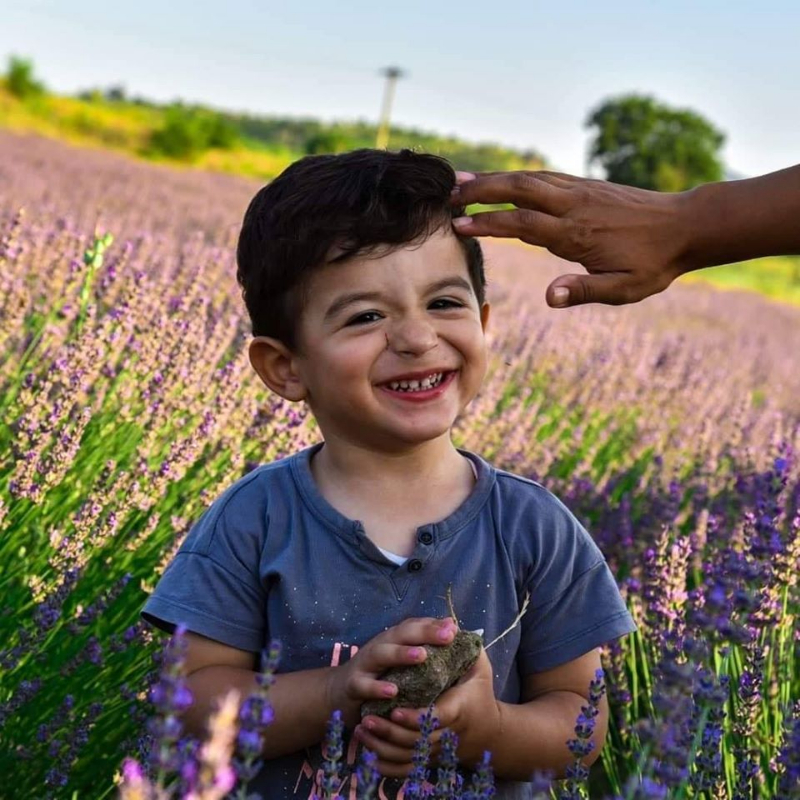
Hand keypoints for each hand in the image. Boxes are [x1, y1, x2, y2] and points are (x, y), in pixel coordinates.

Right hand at [325, 616, 458, 729]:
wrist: (338, 692)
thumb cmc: (378, 674)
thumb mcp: (398, 658)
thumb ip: (423, 642)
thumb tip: (452, 625)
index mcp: (392, 639)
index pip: (414, 626)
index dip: (433, 626)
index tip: (454, 629)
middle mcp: (379, 646)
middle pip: (400, 634)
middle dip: (424, 633)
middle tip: (447, 636)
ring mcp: (364, 664)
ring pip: (381, 654)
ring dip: (401, 654)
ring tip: (422, 656)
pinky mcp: (353, 685)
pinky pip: (364, 685)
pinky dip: (377, 687)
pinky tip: (392, 692)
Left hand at [353, 646, 500, 778]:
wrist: (488, 733)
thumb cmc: (480, 694)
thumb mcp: (481, 670)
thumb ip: (469, 648)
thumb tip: (450, 624)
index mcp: (459, 708)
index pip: (436, 717)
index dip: (414, 717)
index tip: (395, 711)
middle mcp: (448, 733)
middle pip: (416, 740)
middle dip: (390, 732)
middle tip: (366, 720)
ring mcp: (437, 749)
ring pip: (407, 755)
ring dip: (383, 745)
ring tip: (362, 729)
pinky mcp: (429, 759)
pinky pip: (405, 766)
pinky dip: (386, 762)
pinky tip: (368, 750)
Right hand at [450, 170, 693, 307]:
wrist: (686, 226)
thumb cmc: (653, 264)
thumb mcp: (623, 288)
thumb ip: (584, 291)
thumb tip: (548, 297)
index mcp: (577, 233)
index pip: (522, 224)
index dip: (488, 223)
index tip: (458, 225)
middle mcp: (573, 206)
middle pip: (518, 190)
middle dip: (480, 190)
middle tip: (447, 193)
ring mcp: (579, 191)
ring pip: (528, 179)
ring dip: (493, 179)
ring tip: (462, 181)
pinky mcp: (585, 186)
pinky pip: (543, 177)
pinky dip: (516, 178)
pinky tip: (502, 181)